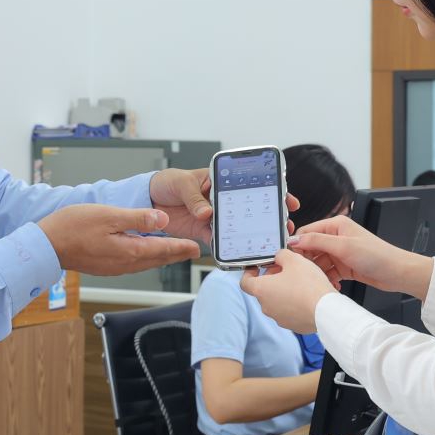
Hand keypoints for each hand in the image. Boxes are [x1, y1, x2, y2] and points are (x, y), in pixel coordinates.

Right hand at [39, 204, 200, 275]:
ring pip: (145, 262)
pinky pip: (133, 263)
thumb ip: (138, 218)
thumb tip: (163, 220)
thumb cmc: (72, 227)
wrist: (46, 244)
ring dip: (161, 257)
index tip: (195, 247)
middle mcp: (124, 263)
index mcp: (129, 250)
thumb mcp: (109, 216)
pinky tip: (145, 253)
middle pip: (157, 259)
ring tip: (174, 252)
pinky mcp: (105, 266)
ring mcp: (114, 267)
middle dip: (176, 254)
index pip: (163, 249)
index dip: (181, 247)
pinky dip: (146, 258)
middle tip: (192, 251)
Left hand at [148, 169, 302, 244]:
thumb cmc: (167, 182)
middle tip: (283, 225)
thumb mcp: (182, 183)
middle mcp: (221, 201)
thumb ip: (195, 198)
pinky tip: (238, 252)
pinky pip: (219, 241)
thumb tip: (207, 212)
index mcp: (221, 182)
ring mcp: (214, 217)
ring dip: (252, 234)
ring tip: (267, 241)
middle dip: (268, 217)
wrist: (148, 199)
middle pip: (250, 209)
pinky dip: (228, 247)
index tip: (286, 201)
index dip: (271, 192)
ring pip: (238, 227)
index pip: (251, 186)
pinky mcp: (203, 231)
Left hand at [239, 250, 332, 334]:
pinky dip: (294, 304)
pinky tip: (307, 296)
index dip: (249, 273)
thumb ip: (281, 255)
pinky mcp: (293, 326)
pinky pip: (289, 312)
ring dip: (283, 292)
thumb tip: (279, 257)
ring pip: (277, 301)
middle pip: (263, 290)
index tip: (257, 267)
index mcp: (261, 290)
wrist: (327, 310)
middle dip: (272, 279)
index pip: (245, 282)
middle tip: (285, 270)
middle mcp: (267, 307)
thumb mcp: (294, 260)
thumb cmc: (308, 285)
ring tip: (299, 283)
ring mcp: (279, 318)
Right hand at [289, 215, 432, 298]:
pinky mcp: (344, 267)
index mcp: (336, 225)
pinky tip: (329, 286)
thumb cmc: (378, 255)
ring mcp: (340, 253)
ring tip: (317, 282)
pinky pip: (327, 273)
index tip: (289, 258)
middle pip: (310, 248)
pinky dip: (326, 280)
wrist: (398, 273)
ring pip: (318, 263)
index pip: (307, 232)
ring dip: (317, 273)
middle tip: (302, 274)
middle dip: (306, 262)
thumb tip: (294, 239)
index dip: (297, 244)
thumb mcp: (344, 246)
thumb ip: (317, 241)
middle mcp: (336, 237)